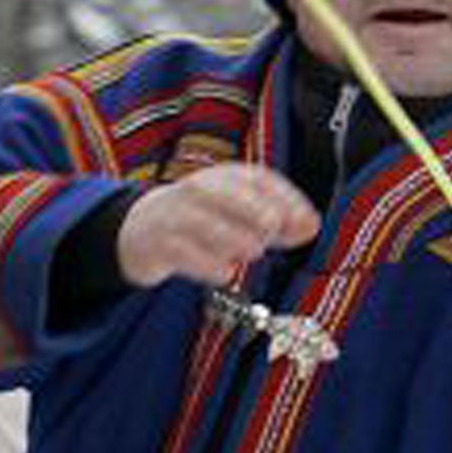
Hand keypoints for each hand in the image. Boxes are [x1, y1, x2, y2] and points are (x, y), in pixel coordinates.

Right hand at [116, 163, 319, 287]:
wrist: (141, 231)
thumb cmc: (201, 222)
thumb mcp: (238, 216)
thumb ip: (276, 222)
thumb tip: (311, 227)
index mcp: (223, 178)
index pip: (256, 179)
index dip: (284, 197)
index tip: (308, 221)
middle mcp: (197, 191)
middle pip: (223, 191)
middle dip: (251, 207)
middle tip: (274, 226)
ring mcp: (174, 216)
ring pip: (201, 220)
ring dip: (230, 235)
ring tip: (253, 251)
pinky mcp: (158, 244)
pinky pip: (181, 251)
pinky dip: (204, 263)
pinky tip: (225, 273)